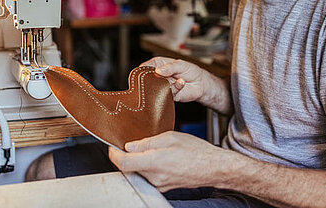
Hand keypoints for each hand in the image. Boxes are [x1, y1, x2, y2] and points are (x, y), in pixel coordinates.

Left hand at [108, 131, 230, 191]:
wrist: (212, 167)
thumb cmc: (196, 151)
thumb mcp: (171, 137)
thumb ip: (148, 142)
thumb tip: (130, 146)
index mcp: (155, 162)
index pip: (124, 163)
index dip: (114, 154)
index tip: (112, 147)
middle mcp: (154, 177)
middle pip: (130, 168)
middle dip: (128, 156)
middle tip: (135, 144)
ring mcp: (158, 185)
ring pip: (139, 172)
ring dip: (140, 161)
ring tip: (154, 150)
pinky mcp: (163, 187)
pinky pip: (149, 176)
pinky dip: (149, 167)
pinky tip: (160, 158)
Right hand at [141, 57, 209, 102]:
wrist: (201, 83)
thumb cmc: (190, 71)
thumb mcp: (181, 64)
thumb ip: (170, 67)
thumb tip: (158, 70)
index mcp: (159, 65)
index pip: (147, 66)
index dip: (144, 68)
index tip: (147, 70)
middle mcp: (159, 76)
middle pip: (149, 78)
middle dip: (154, 78)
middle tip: (162, 76)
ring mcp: (163, 86)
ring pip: (157, 88)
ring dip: (166, 84)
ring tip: (176, 78)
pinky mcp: (169, 95)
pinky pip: (168, 93)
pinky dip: (175, 87)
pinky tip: (181, 82)